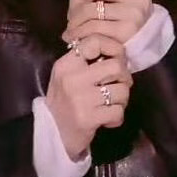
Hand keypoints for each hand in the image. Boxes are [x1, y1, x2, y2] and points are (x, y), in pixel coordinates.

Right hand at [44, 35, 131, 160]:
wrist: (52, 135)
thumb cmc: (63, 103)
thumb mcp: (66, 75)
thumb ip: (86, 61)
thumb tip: (118, 53)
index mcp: (66, 64)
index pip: (95, 41)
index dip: (114, 47)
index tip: (118, 59)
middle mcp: (72, 78)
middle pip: (116, 66)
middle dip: (124, 77)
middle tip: (119, 85)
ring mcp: (81, 99)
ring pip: (122, 90)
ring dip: (122, 100)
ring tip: (112, 105)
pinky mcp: (89, 118)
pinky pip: (118, 112)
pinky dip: (117, 117)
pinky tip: (108, 120)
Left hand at [61, 0, 152, 49]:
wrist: (144, 49)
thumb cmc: (124, 21)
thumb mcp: (112, 0)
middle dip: (75, 1)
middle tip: (70, 15)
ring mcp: (133, 12)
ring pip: (90, 10)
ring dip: (74, 21)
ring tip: (71, 29)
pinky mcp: (126, 31)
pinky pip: (93, 29)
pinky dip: (79, 34)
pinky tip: (76, 39)